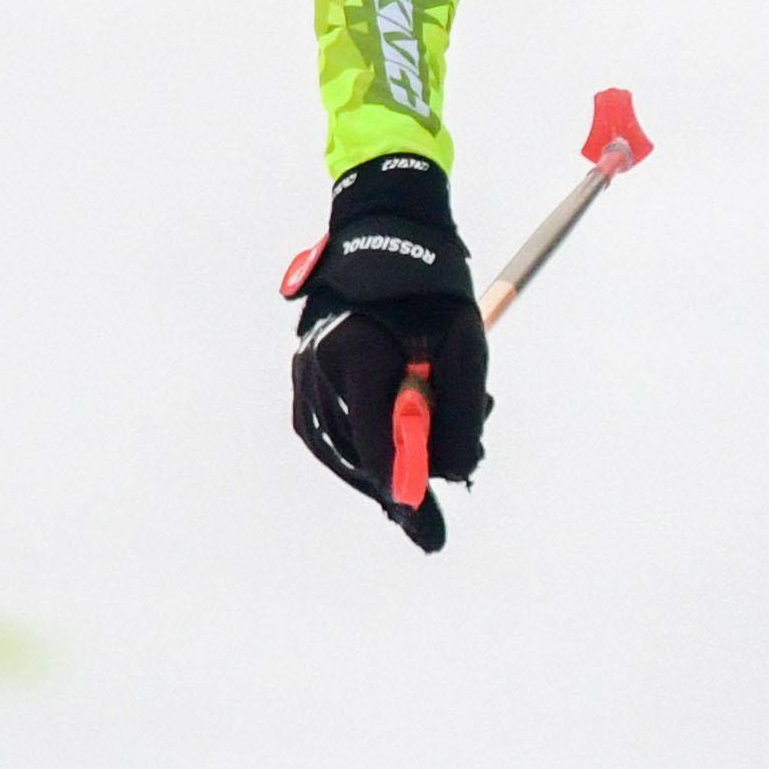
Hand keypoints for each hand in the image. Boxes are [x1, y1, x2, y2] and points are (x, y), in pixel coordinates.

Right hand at [287, 159, 485, 553]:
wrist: (386, 241)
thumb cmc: (433, 293)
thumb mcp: (465, 349)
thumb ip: (460, 413)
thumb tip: (454, 475)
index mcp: (356, 355)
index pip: (378, 443)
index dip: (405, 488)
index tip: (425, 527)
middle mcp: (319, 370)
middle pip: (360, 455)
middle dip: (407, 480)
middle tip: (438, 515)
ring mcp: (304, 376)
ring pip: (344, 451)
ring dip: (389, 463)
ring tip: (431, 458)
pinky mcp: (303, 381)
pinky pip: (329, 436)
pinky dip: (362, 453)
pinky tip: (391, 459)